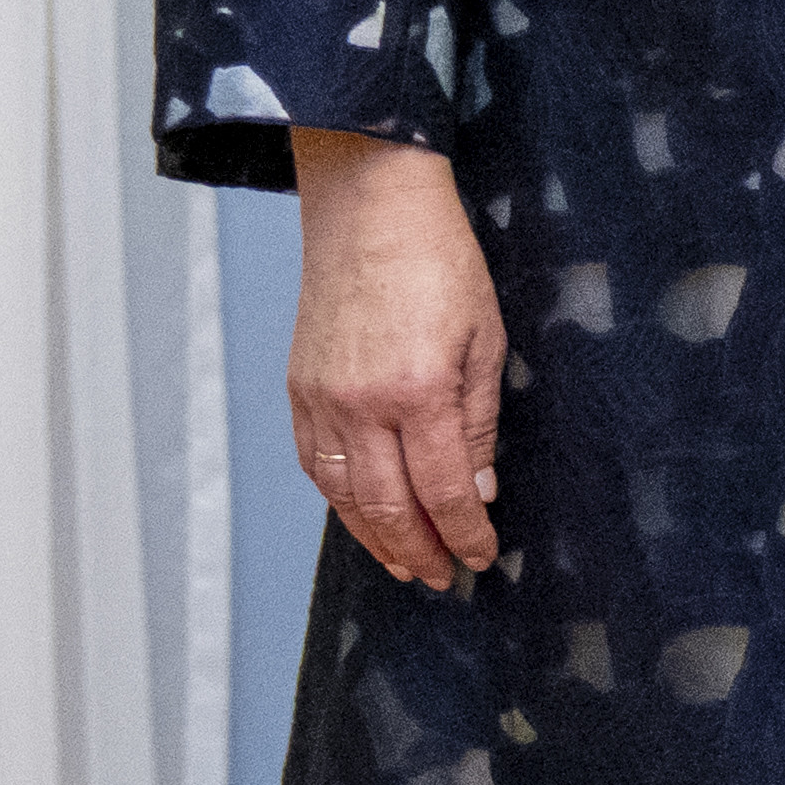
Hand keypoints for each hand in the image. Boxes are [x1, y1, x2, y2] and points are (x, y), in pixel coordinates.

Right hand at [285, 126, 508, 586]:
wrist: (369, 207)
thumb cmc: (438, 260)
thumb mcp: (485, 339)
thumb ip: (480, 422)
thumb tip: (479, 489)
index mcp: (417, 392)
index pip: (443, 490)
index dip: (464, 534)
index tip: (481, 558)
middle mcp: (361, 404)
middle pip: (387, 506)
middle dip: (418, 550)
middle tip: (443, 577)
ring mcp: (321, 398)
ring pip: (344, 494)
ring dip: (375, 537)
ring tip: (405, 562)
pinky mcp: (299, 386)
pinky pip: (315, 462)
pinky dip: (338, 499)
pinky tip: (360, 515)